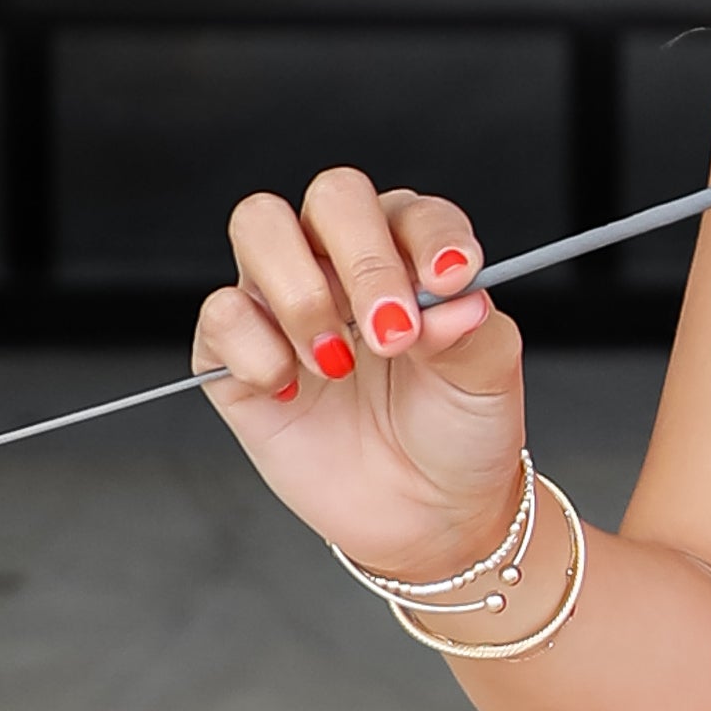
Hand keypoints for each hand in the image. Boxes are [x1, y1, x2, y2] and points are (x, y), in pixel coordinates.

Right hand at [195, 171, 524, 583]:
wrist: (426, 514)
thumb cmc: (458, 433)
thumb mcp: (488, 382)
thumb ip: (473, 330)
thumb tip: (453, 299)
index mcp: (412, 254)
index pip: (412, 211)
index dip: (431, 236)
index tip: (451, 280)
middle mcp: (344, 263)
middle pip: (332, 196)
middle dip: (364, 260)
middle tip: (392, 335)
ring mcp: (286, 300)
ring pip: (260, 225)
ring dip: (303, 293)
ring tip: (337, 363)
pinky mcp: (237, 352)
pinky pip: (222, 313)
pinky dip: (256, 349)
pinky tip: (293, 388)